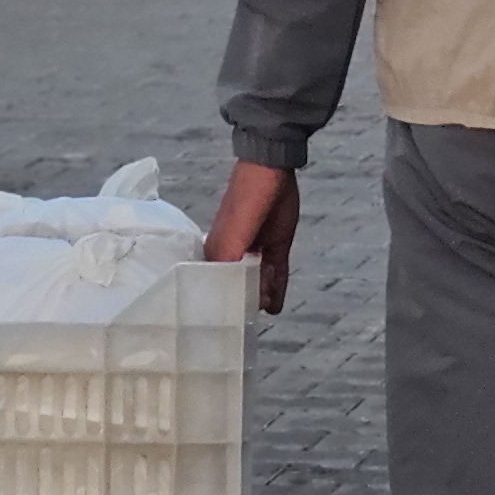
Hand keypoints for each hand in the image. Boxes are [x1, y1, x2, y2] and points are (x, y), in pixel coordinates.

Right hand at [202, 161, 300, 314]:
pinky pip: (276, 273)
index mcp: (217, 251)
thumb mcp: (232, 232)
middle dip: (243, 302)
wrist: (273, 169)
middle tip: (248, 325)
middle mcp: (235, 253)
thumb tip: (222, 291)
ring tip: (264, 313)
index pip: (217, 284)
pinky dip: (277, 289)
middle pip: (239, 285)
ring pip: (259, 281)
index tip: (225, 322)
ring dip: (261, 297)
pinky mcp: (277, 247)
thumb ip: (226, 260)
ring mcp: (257, 251)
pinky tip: (276, 307)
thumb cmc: (246, 200)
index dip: (221, 302)